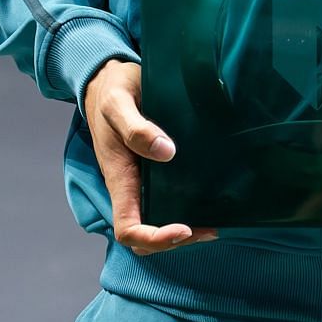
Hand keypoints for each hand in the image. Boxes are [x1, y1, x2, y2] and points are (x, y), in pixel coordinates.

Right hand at [83, 58, 216, 254]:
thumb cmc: (110, 92)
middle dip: (177, 241)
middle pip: (145, 236)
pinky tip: (209, 198)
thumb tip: (166, 152)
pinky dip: (186, 207)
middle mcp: (129, 186)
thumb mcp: (118, 104)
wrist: (106, 81)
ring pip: (157, 221)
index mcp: (118, 178)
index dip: (155, 238)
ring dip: (185, 229)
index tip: (184, 228)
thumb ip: (136, 128)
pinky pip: (166, 200)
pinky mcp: (152, 170)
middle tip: (210, 229)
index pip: (128, 229)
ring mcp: (140, 181)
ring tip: (215, 221)